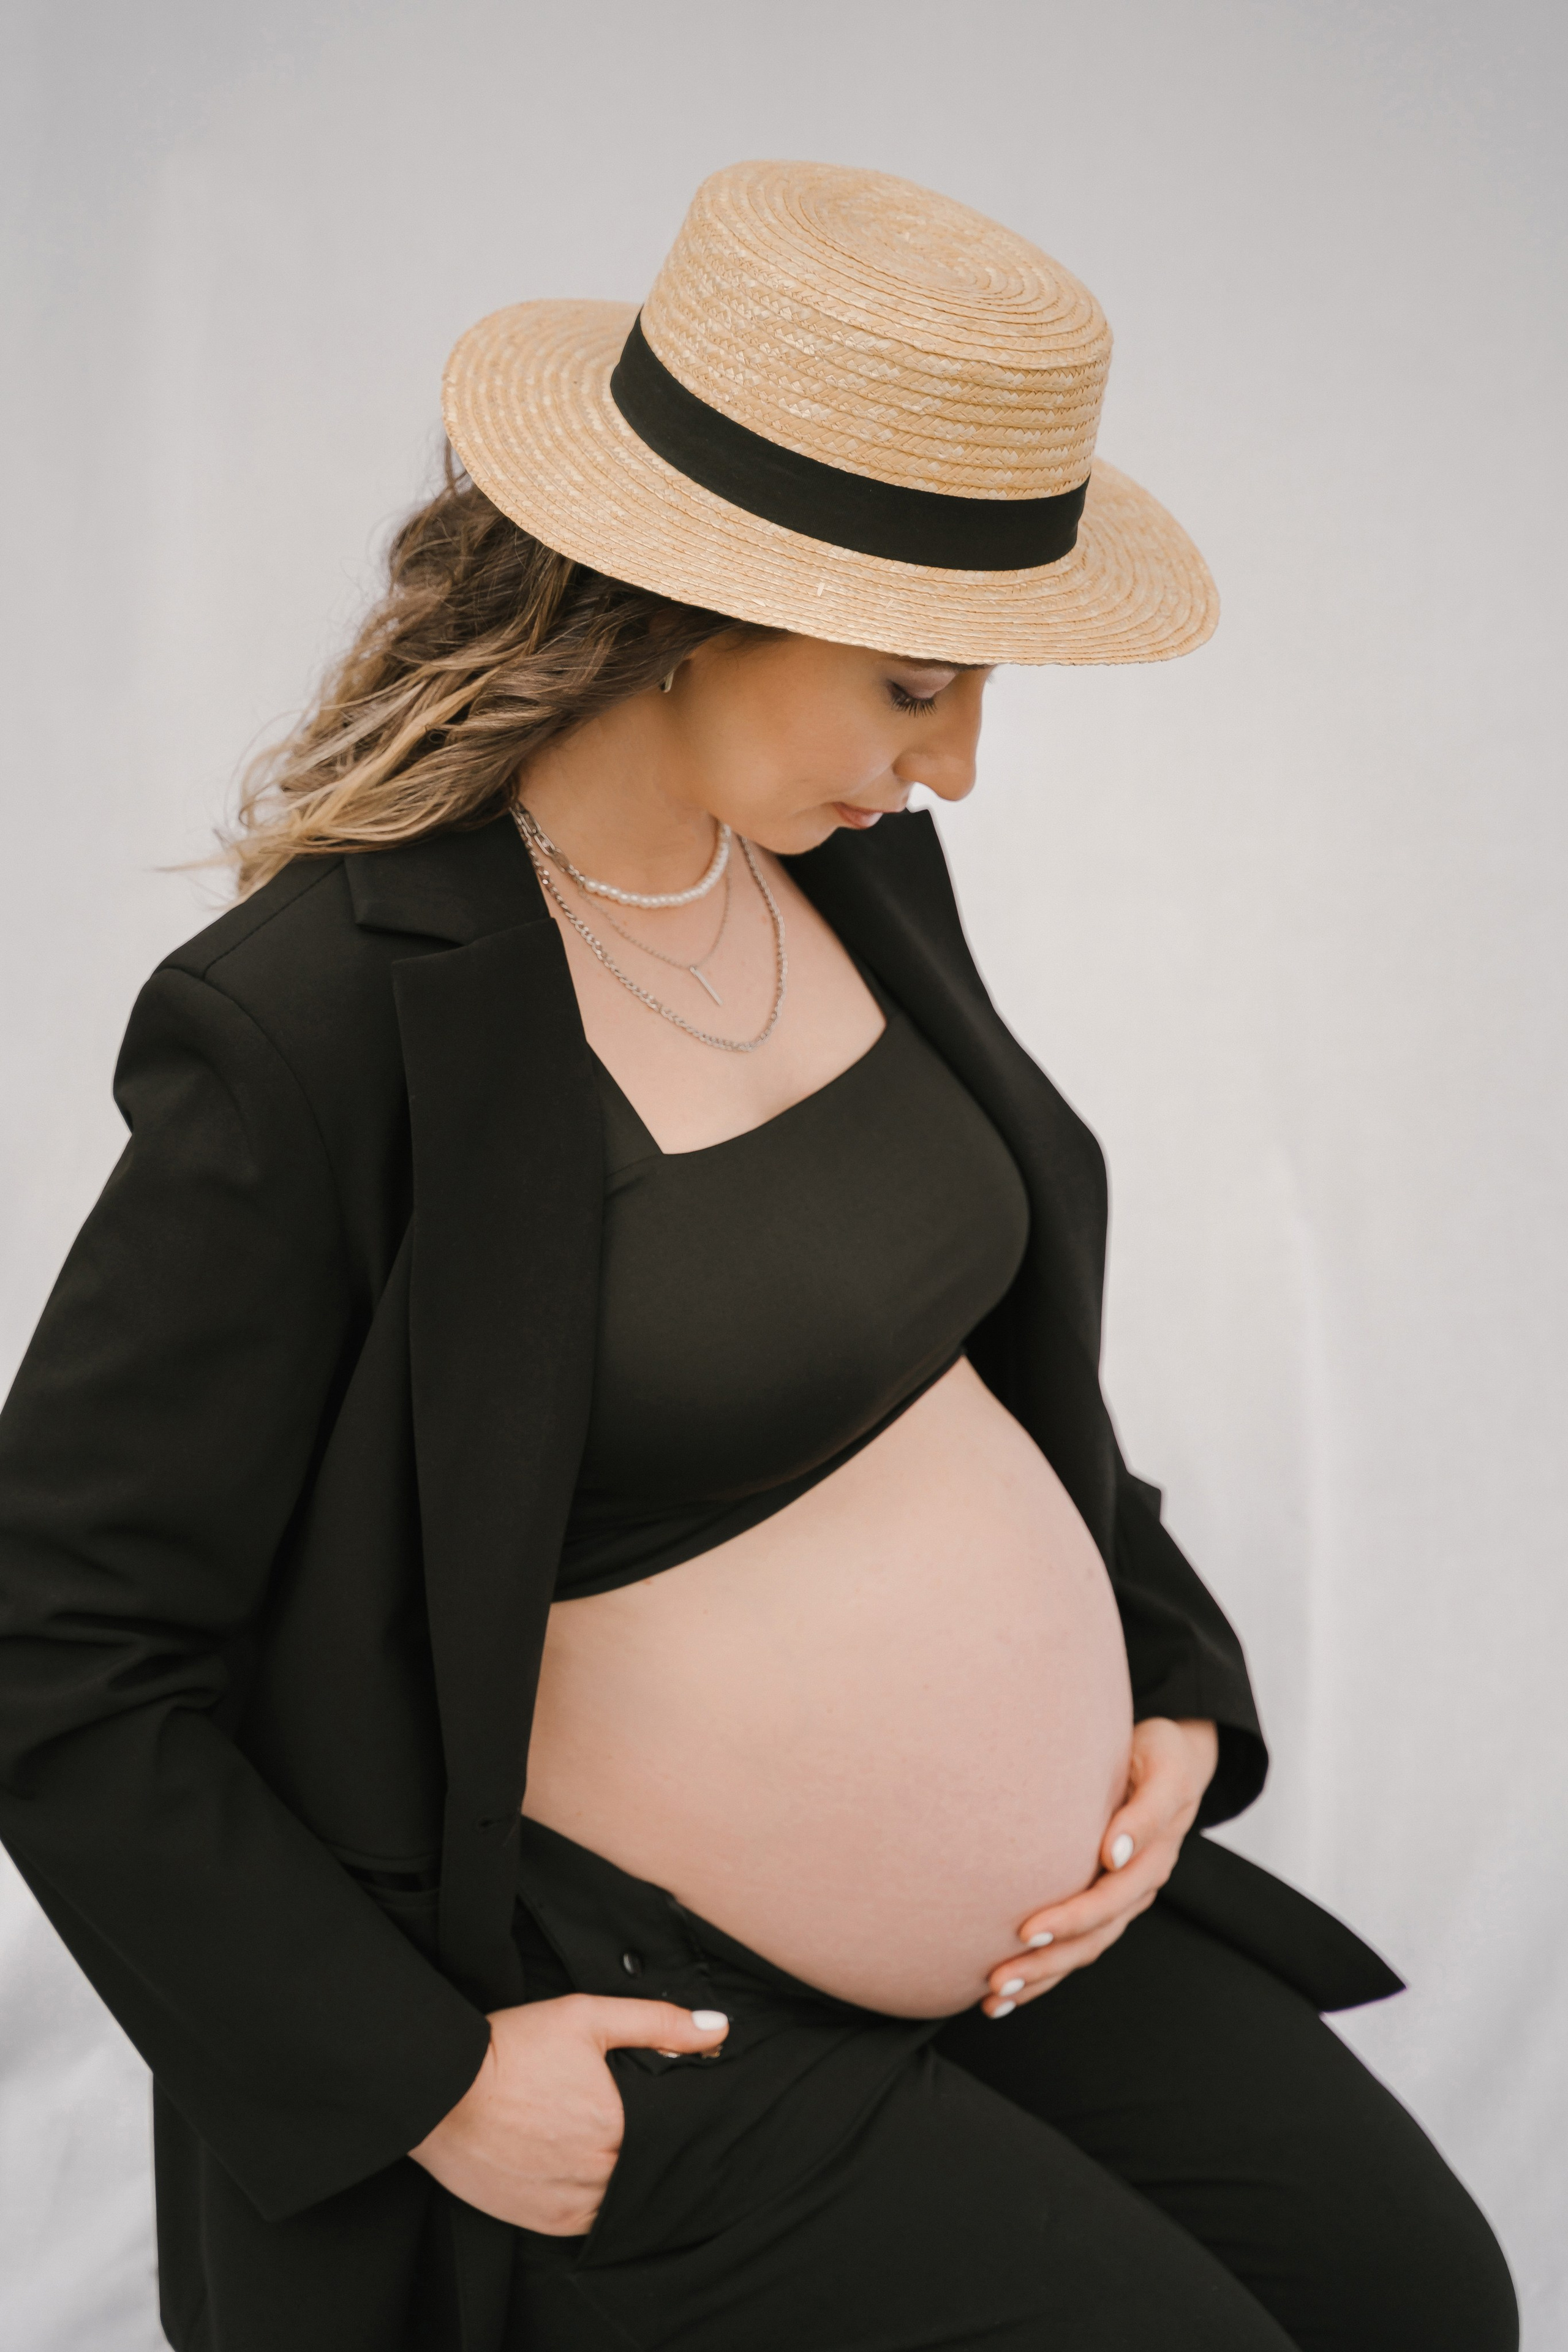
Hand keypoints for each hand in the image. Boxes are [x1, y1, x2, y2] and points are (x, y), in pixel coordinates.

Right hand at [409, 1993, 728, 2230]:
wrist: (441, 2090)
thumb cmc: (513, 2047)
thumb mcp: (587, 2016)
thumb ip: (658, 2023)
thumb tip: (719, 2029)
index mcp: (618, 2127)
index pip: (674, 2136)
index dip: (680, 2123)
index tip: (679, 2111)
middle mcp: (598, 2174)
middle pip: (649, 2170)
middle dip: (655, 2151)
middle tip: (644, 2126)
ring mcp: (570, 2203)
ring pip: (623, 2201)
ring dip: (629, 2181)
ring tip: (618, 2149)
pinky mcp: (543, 2221)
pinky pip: (590, 2223)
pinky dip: (600, 2202)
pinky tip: (594, 2173)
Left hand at [981, 1716, 1218, 2017]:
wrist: (1173, 1757)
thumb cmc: (1160, 1754)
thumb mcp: (1164, 1770)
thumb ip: (1143, 1812)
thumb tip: (1112, 1854)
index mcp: (1153, 1857)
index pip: (1109, 1897)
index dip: (1071, 1917)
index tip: (1027, 1931)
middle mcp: (1138, 1885)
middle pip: (1092, 1936)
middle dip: (1045, 1962)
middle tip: (998, 1978)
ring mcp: (1123, 1898)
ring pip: (1083, 1949)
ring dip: (1040, 1978)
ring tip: (994, 1998)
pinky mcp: (1105, 1900)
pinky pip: (1077, 1944)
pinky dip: (1045, 1972)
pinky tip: (1008, 1992)